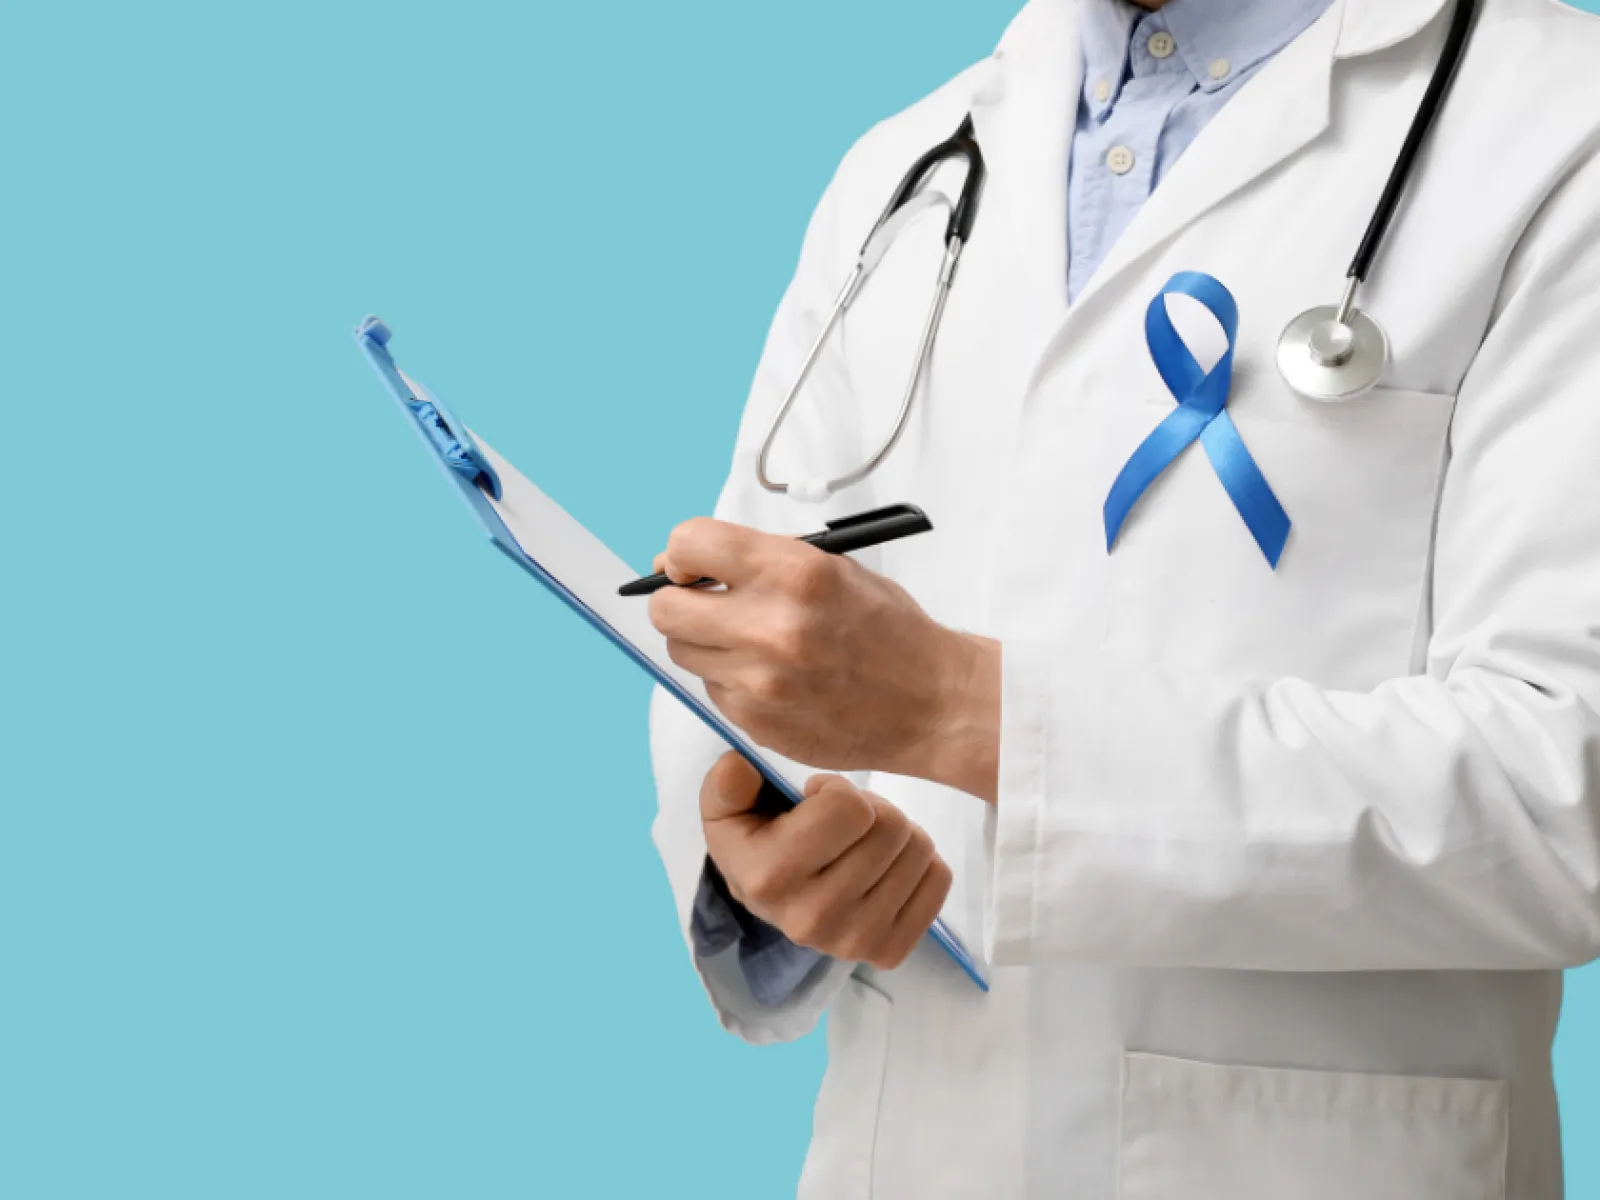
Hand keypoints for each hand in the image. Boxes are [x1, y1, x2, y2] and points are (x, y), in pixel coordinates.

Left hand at [647, 518, 1000, 799]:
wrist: (932, 702)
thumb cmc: (887, 630)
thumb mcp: (833, 568)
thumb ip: (759, 561)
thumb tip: (681, 562)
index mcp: (794, 572)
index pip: (689, 544)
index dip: (680, 553)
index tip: (690, 565)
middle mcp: (770, 626)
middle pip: (666, 609)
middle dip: (679, 602)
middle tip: (705, 605)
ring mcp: (759, 681)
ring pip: (682, 653)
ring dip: (705, 644)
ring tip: (751, 644)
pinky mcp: (756, 722)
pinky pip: (712, 692)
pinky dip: (732, 681)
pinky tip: (773, 679)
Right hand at [701, 753, 951, 969]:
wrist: (772, 903)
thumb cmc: (756, 843)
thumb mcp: (728, 809)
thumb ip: (727, 784)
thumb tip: (739, 767)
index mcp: (771, 878)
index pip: (849, 808)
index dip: (837, 791)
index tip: (816, 802)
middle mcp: (813, 918)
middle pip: (891, 827)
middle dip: (871, 810)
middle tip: (847, 824)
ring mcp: (855, 942)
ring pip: (919, 850)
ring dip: (896, 835)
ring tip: (864, 844)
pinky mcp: (889, 953)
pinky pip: (938, 880)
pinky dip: (919, 864)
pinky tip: (885, 869)